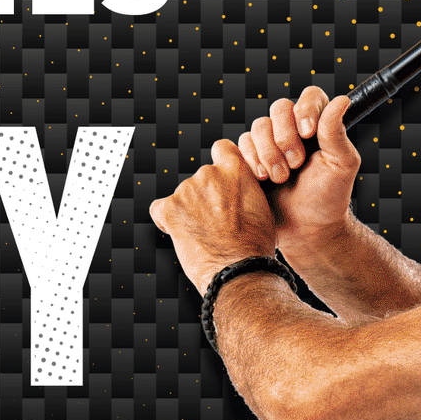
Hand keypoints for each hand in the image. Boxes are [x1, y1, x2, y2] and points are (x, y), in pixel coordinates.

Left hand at [149, 139, 280, 294]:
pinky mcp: (169, 209)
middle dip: (204, 197)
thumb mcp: (261, 207)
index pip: (221, 148)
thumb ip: (243, 189)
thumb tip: (231, 191)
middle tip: (215, 224)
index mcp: (235, 169)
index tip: (221, 182)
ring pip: (182, 197)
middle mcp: (208, 173)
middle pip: (200, 180)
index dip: (220, 165)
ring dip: (188, 212)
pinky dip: (167, 221)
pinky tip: (183, 236)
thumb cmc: (254, 246)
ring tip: (204, 237)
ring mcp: (187, 190)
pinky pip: (160, 210)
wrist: (238, 271)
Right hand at [236, 88, 358, 245]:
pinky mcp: (251, 158)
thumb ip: (336, 132)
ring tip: (280, 178)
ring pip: (258, 126)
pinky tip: (263, 179)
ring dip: (269, 153)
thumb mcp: (341, 165)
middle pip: (279, 108)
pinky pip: (242, 144)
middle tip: (296, 164)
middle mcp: (293, 128)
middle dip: (285, 137)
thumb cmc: (328, 198)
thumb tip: (342, 100)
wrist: (305, 229)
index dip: (305, 109)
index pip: (310, 97)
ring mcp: (270, 142)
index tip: (308, 132)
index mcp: (318, 125)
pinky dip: (252, 161)